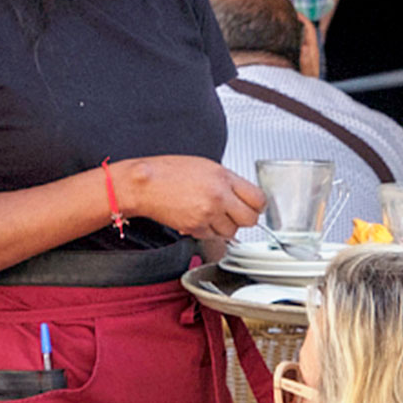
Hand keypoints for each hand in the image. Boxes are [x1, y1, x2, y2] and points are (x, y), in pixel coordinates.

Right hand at [120, 157, 263, 239]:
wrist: (144, 184)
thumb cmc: (168, 172)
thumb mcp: (205, 167)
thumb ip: (227, 181)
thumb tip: (242, 195)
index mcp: (223, 177)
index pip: (258, 198)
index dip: (258, 205)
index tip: (254, 206)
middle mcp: (218, 196)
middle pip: (250, 219)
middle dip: (244, 219)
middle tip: (235, 214)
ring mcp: (207, 213)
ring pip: (231, 231)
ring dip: (224, 227)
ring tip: (211, 215)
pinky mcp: (196, 227)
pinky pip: (212, 236)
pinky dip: (208, 231)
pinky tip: (198, 218)